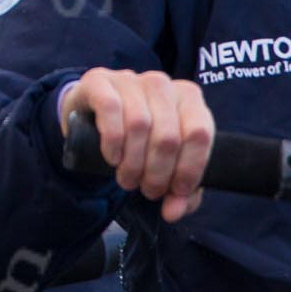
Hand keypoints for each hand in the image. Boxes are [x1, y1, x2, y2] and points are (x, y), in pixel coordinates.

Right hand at [62, 68, 212, 222]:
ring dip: (132, 163)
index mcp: (189, 98)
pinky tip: (111, 157)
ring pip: (139, 124)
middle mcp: (162, 84)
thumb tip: (174, 212)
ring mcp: (130, 79)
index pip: (200, 133)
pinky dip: (113, 141)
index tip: (176, 191)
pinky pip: (111, 109)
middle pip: (168, 135)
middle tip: (147, 191)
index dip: (189, 168)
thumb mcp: (163, 162)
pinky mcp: (99, 82)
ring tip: (127, 180)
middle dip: (158, 173)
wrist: (90, 114)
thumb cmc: (136, 139)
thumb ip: (177, 190)